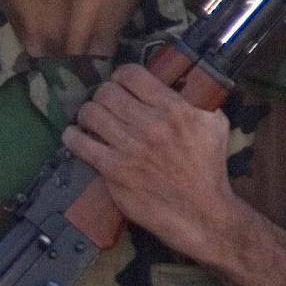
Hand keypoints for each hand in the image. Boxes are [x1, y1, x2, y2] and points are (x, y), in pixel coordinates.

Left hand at [60, 65, 245, 262]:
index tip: (120, 84)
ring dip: (87, 114)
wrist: (200, 211)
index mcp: (175, 108)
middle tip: (105, 104)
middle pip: (106, 92)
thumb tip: (176, 81)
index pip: (132, 75)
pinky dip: (72, 137)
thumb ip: (195, 100)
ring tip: (91, 120)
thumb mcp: (213, 123)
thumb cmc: (208, 167)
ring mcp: (130, 148)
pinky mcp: (114, 170)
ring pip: (91, 114)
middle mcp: (151, 124)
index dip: (121, 76)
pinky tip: (75, 135)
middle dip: (103, 95)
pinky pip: (80, 144)